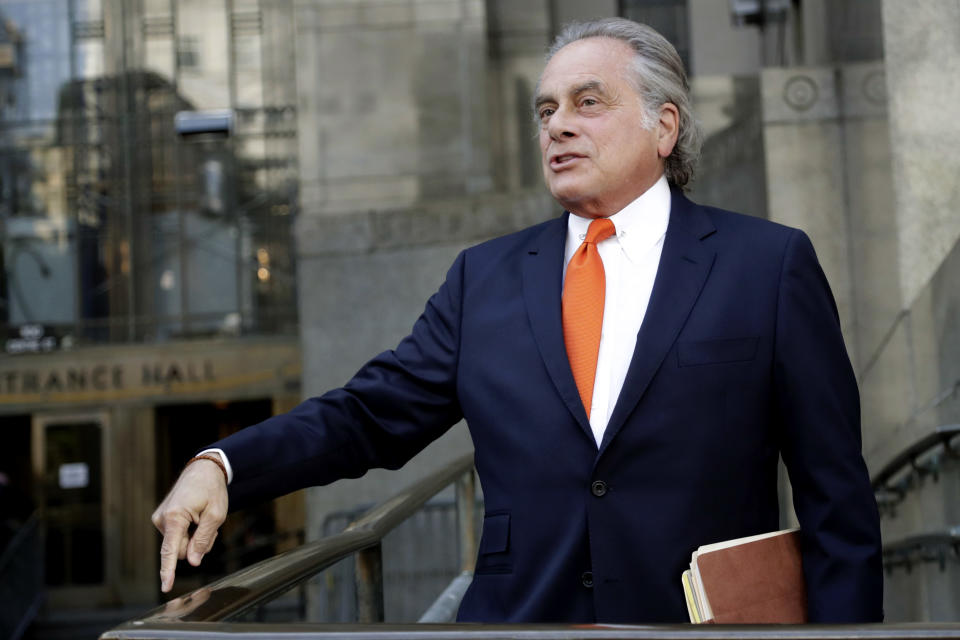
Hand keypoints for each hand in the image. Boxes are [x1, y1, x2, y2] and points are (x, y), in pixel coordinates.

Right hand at [151, 458, 228, 592]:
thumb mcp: (216, 515)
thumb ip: (203, 539)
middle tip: (209, 524)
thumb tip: (193, 562)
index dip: (168, 570)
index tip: (165, 586)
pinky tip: (196, 518)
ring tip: (202, 517)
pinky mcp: (162, 520)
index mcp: (174, 517)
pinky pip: (178, 537)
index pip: (171, 550)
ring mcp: (160, 519)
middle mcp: (162, 519)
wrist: (203, 470)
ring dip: (195, 537)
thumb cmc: (211, 490)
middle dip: (197, 544)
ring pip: (181, 545)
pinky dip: (190, 532)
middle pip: (182, 550)